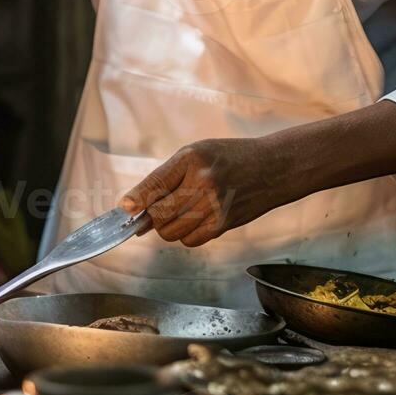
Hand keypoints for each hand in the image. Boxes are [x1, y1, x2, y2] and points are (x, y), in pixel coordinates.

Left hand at [118, 138, 296, 247]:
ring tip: (180, 211)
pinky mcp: (223, 224)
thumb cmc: (229, 158)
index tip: (124, 209)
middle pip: (159, 215)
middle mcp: (203, 183)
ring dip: (168, 227)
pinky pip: (189, 241)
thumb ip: (164, 177)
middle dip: (151, 216)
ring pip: (171, 232)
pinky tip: (195, 219)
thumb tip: (133, 207)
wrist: (271, 168)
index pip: (154, 184)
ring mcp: (215, 206)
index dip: (135, 200)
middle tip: (157, 209)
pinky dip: (185, 234)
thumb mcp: (195, 153)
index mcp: (192, 159)